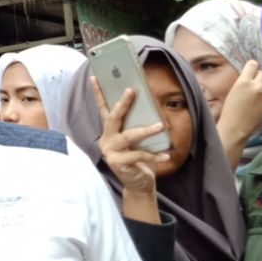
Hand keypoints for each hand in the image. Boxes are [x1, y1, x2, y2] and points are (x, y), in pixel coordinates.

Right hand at [90, 76, 169, 197]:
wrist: (138, 184)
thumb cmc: (138, 158)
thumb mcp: (137, 140)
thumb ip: (136, 127)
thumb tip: (150, 109)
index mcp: (109, 131)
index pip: (103, 109)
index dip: (98, 93)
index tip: (95, 77)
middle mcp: (106, 139)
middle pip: (112, 118)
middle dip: (122, 104)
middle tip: (131, 90)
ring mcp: (110, 151)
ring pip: (127, 136)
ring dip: (145, 130)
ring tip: (160, 126)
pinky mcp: (118, 163)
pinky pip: (138, 155)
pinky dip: (154, 155)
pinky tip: (166, 155)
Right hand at [219, 60, 261, 137]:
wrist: (236, 127)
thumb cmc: (231, 109)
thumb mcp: (233, 90)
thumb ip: (244, 80)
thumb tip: (253, 73)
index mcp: (244, 82)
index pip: (253, 64)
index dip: (252, 67)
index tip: (251, 70)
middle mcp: (257, 86)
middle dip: (259, 77)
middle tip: (255, 84)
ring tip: (261, 92)